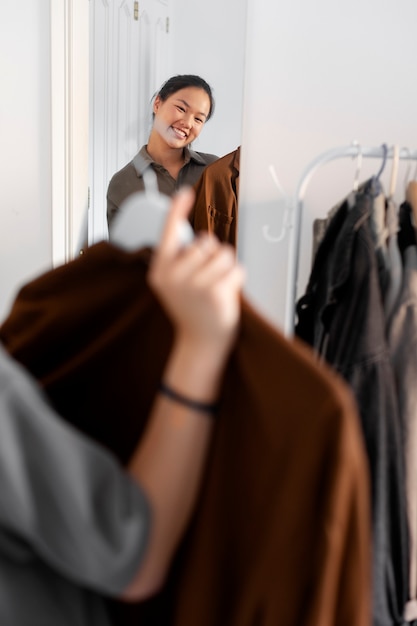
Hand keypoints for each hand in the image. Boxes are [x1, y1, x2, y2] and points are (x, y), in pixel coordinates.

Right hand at [148, 187, 244, 357]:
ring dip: (227, 268)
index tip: (184, 193)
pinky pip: (237, 269)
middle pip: (206, 242)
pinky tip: (227, 294)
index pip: (167, 233)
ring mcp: (193, 284)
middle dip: (213, 256)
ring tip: (218, 286)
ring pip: (223, 253)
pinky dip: (238, 279)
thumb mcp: (174, 285)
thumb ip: (180, 261)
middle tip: (207, 278)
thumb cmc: (191, 310)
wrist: (200, 343)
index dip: (177, 211)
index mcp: (160, 271)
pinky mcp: (214, 291)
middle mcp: (173, 276)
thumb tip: (198, 237)